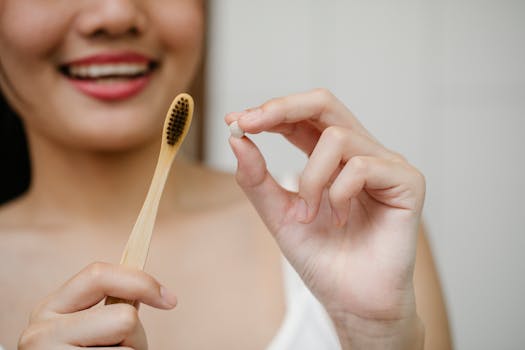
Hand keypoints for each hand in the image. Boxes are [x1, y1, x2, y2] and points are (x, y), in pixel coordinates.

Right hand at [18, 262, 176, 348]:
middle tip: (122, 348)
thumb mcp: (91, 327)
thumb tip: (157, 292)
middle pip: (125, 318)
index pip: (98, 275)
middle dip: (136, 336)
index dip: (142, 282)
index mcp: (50, 308)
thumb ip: (112, 308)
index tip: (170, 300)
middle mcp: (40, 332)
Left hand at [226, 89, 424, 347]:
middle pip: (324, 103)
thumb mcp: (279, 215)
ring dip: (311, 178)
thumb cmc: (322, 259)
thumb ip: (257, 179)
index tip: (236, 120)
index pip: (301, 117)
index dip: (270, 112)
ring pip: (337, 138)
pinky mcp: (407, 181)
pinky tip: (340, 220)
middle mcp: (359, 153)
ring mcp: (385, 164)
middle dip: (282, 108)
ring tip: (309, 213)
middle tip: (250, 122)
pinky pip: (363, 166)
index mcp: (330, 158)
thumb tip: (236, 140)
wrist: (352, 301)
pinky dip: (339, 193)